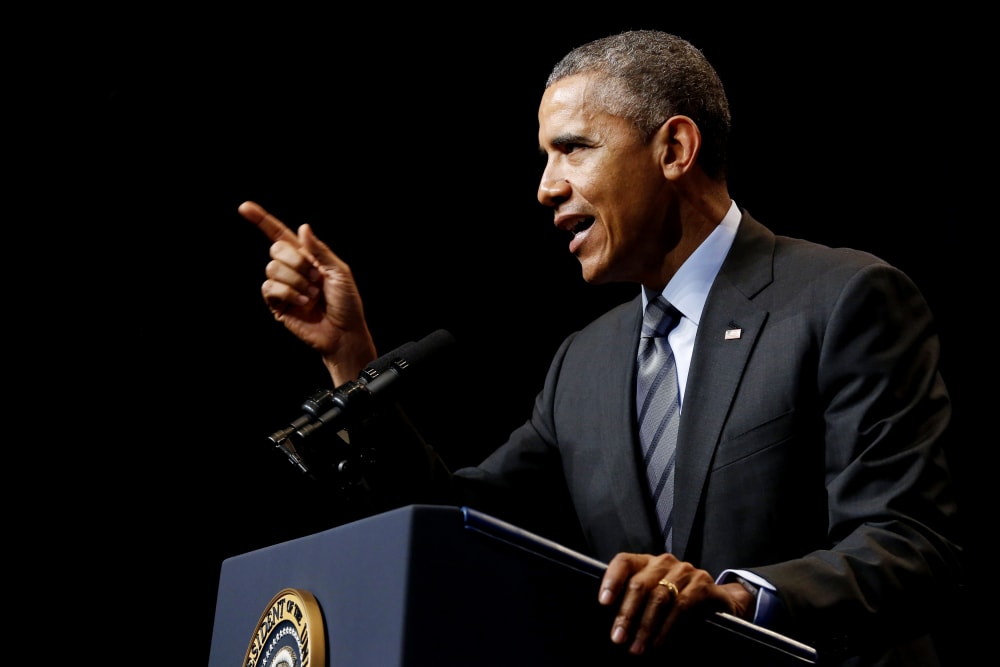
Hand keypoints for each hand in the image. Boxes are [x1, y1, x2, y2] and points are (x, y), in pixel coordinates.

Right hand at [239, 200, 376, 385]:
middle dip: (297, 261)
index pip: (280, 234)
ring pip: (272, 268)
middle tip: (316, 278)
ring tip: (312, 295)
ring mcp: (283, 286)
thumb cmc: (347, 303)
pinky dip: (289, 293)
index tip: (245, 207)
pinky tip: (303, 303)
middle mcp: (292, 269)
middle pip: (276, 248)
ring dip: (296, 280)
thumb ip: (320, 250)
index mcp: (307, 256)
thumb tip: (303, 227)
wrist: (344, 332)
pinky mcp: (277, 304)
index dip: (262, 220)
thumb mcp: (339, 272)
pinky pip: (270, 287)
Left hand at [599, 552, 754, 655]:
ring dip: (646, 626)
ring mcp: (685, 571)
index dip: (611, 580)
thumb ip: (634, 605)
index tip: (603, 603)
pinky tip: (659, 644)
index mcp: (647, 563)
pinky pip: (682, 606)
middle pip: (639, 584)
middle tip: (618, 639)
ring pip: (659, 597)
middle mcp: (664, 562)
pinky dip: (667, 628)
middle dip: (627, 614)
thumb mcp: (653, 600)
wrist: (719, 603)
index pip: (624, 562)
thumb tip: (612, 628)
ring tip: (637, 648)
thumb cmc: (677, 603)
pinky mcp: (704, 584)